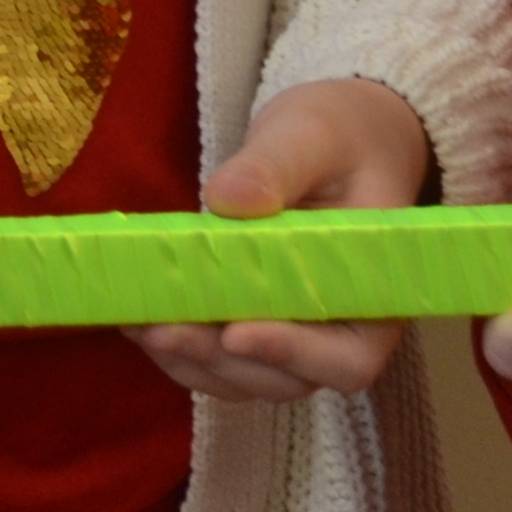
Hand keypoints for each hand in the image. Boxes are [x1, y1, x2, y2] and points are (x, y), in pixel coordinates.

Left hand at [130, 78, 429, 400]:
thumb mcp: (314, 133)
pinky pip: (220, 355)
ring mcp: (297, 332)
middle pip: (285, 378)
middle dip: (220, 360)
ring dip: (190, 360)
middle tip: (160, 329)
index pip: (349, 356)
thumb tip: (226, 200)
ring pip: (244, 376)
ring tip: (136, 321)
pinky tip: (136, 315)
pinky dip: (179, 345)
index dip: (294, 355)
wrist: (340, 136)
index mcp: (376, 291)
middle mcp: (341, 328)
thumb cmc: (343, 134)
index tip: (236, 333)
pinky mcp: (257, 320)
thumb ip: (276, 164)